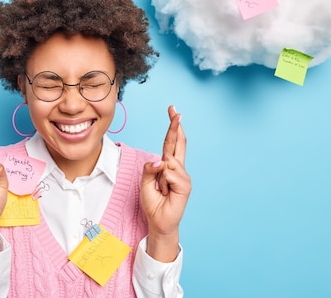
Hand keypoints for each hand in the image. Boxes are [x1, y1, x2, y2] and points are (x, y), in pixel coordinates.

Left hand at [140, 105, 191, 261]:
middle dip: (175, 126)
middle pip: (177, 143)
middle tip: (176, 111)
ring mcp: (183, 176)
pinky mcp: (185, 185)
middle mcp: (177, 167)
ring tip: (161, 188)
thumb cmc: (153, 201)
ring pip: (168, 161)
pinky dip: (164, 181)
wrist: (159, 220)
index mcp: (167, 164)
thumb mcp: (145, 181)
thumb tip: (161, 160)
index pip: (170, 142)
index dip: (172, 127)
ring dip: (160, 175)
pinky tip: (166, 191)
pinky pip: (170, 174)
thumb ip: (150, 168)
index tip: (173, 111)